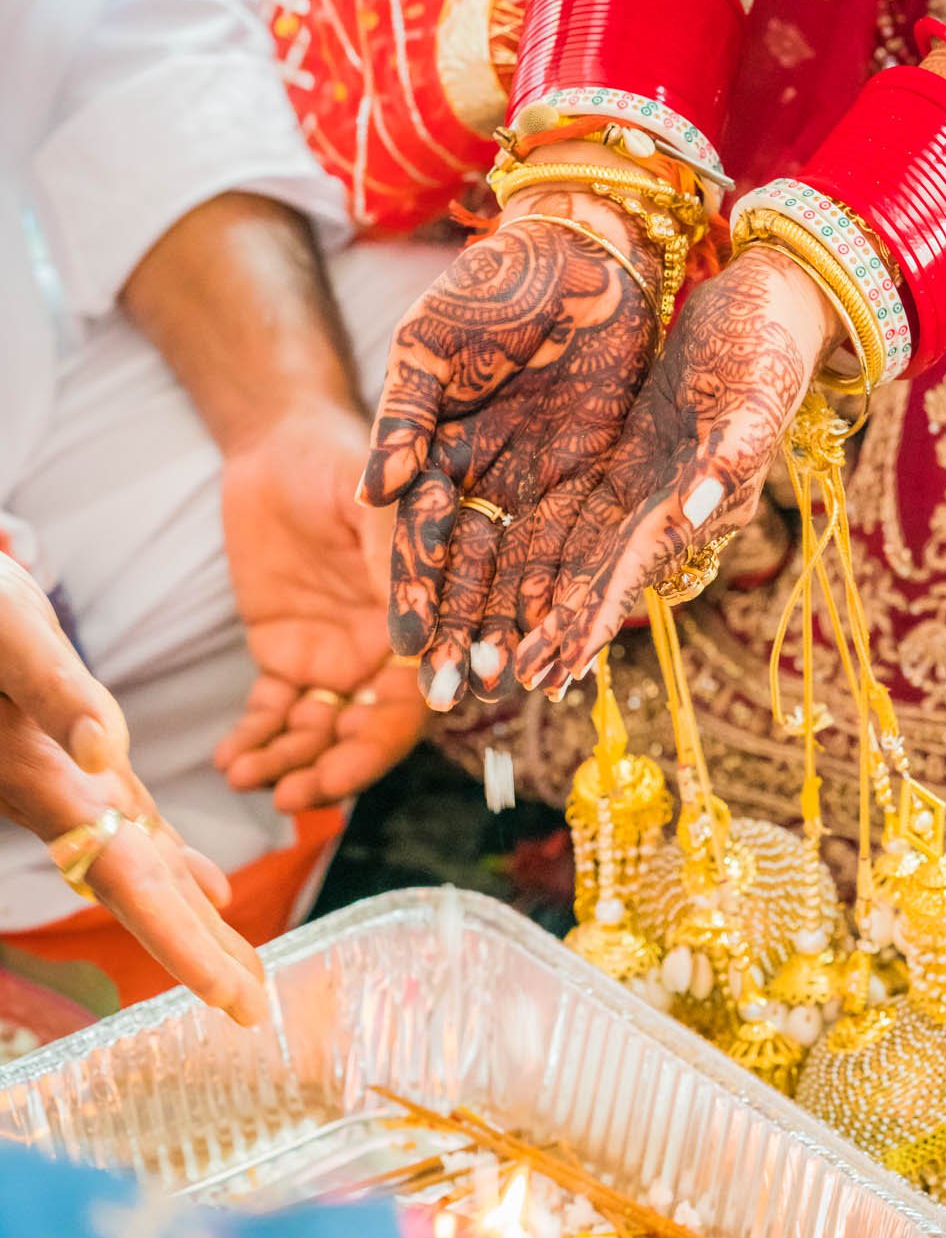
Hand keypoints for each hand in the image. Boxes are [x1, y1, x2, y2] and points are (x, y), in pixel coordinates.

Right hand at [0, 552, 266, 1024]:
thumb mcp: (11, 638)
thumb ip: (56, 692)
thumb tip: (106, 748)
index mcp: (49, 785)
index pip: (130, 880)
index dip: (179, 940)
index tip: (228, 997)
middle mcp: (62, 802)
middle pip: (144, 894)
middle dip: (198, 954)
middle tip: (254, 1013)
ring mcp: (70, 789)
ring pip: (146, 871)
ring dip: (194, 923)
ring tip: (243, 976)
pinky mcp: (79, 768)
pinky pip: (135, 833)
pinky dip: (174, 868)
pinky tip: (209, 893)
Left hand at [214, 406, 424, 810]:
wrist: (282, 442)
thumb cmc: (347, 462)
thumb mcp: (379, 506)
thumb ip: (403, 567)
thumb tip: (421, 647)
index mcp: (424, 624)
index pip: (412, 702)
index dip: (380, 745)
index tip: (343, 772)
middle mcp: (386, 654)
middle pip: (364, 733)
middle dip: (328, 770)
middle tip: (289, 796)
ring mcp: (336, 658)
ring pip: (316, 732)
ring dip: (285, 763)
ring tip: (246, 778)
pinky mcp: (287, 655)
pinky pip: (273, 711)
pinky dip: (253, 740)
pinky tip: (229, 761)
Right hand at [360, 188, 658, 707]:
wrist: (583, 245)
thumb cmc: (496, 280)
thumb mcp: (432, 339)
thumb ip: (404, 414)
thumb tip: (373, 494)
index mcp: (436, 449)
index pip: (419, 535)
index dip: (414, 589)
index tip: (408, 644)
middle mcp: (486, 478)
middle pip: (469, 568)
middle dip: (460, 630)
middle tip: (450, 693)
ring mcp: (540, 480)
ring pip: (523, 569)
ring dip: (515, 626)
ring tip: (508, 683)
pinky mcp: (595, 475)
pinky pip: (582, 544)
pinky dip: (574, 592)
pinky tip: (568, 637)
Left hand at [515, 245, 837, 687]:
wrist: (772, 303)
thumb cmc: (770, 347)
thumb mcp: (754, 401)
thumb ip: (726, 461)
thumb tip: (689, 514)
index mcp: (696, 506)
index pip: (631, 573)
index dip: (593, 620)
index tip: (557, 668)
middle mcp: (666, 509)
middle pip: (598, 579)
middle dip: (557, 631)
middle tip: (510, 681)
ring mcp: (644, 485)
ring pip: (581, 554)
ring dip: (544, 602)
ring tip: (505, 651)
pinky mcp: (626, 457)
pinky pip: (575, 510)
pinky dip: (545, 547)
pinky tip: (512, 578)